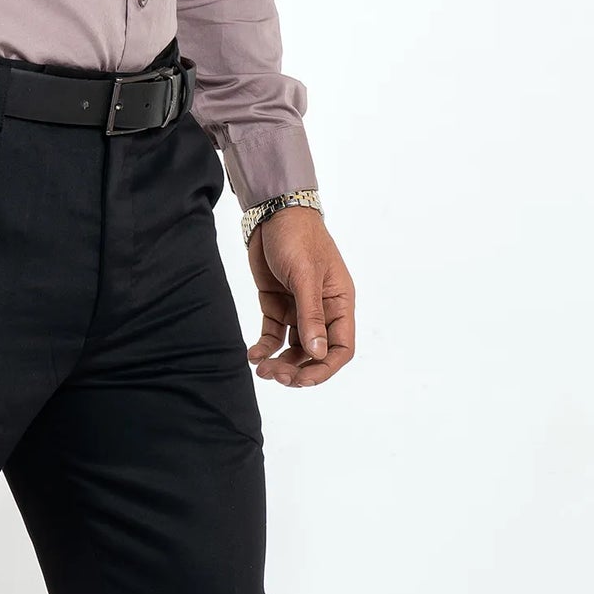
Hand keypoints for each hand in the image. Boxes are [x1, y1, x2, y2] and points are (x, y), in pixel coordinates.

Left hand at [246, 206, 354, 388]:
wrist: (272, 213)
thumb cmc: (298, 237)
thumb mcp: (305, 275)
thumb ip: (311, 315)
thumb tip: (318, 353)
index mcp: (339, 303)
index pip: (341, 348)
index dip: (325, 368)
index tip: (302, 380)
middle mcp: (322, 310)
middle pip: (315, 353)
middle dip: (297, 369)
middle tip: (275, 375)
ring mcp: (298, 309)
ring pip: (293, 349)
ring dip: (279, 362)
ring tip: (261, 368)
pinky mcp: (276, 305)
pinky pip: (273, 335)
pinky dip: (264, 348)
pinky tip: (252, 355)